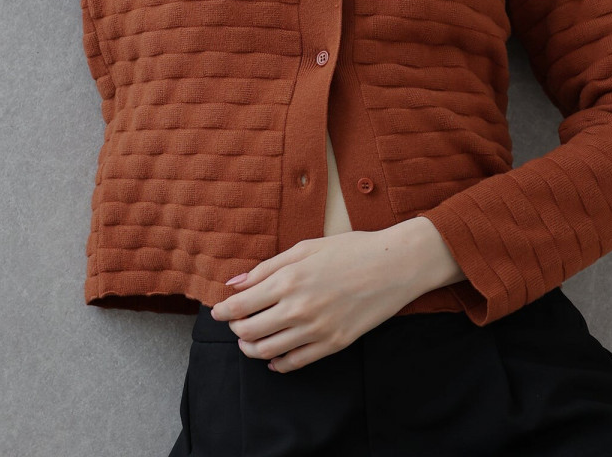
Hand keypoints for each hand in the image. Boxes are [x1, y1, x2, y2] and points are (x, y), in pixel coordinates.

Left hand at [209, 219, 464, 372]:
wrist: (393, 265)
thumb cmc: (349, 249)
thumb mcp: (304, 248)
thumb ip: (267, 267)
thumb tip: (235, 282)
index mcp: (288, 279)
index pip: (241, 305)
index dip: (224, 311)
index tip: (218, 312)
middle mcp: (298, 308)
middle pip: (249, 331)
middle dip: (235, 329)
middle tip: (234, 324)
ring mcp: (316, 329)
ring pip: (268, 351)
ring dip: (251, 349)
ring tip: (249, 341)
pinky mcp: (334, 344)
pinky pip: (296, 362)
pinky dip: (278, 363)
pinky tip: (274, 357)